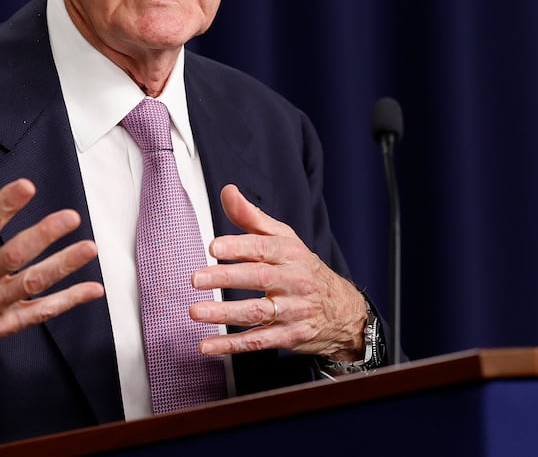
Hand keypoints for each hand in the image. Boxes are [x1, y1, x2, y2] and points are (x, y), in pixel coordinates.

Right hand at [0, 151, 104, 385]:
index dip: (5, 204)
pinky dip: (67, 301)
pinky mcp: (2, 326)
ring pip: (31, 284)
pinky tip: (92, 288)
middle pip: (13, 256)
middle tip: (70, 216)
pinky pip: (38, 313)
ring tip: (89, 248)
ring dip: (62, 266)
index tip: (27, 186)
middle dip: (43, 235)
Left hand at [188, 184, 365, 360]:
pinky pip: (258, 342)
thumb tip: (228, 191)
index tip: (214, 247)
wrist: (342, 310)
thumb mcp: (284, 239)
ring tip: (195, 311)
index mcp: (289, 254)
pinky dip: (231, 345)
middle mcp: (293, 281)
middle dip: (226, 278)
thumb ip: (251, 217)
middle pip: (259, 278)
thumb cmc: (303, 269)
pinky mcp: (289, 336)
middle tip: (196, 278)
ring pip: (256, 312)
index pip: (263, 248)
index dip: (238, 247)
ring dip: (224, 314)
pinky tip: (207, 345)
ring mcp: (292, 311)